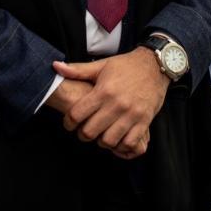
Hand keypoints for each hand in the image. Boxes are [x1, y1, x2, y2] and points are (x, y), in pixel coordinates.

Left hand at [53, 47, 169, 158]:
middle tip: (83, 130)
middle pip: (91, 132)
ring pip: (108, 141)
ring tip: (100, 133)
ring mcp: (131, 115)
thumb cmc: (126, 66)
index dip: (68, 122)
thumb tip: (55, 66)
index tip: (69, 123)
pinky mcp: (144, 122)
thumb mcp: (101, 65)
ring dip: (101, 141)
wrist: (155, 66)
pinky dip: (120, 145)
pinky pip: (129, 143)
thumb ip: (78, 70)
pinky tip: (117, 137)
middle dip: (83, 134)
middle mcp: (117, 104)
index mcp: (103, 91)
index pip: (77, 114)